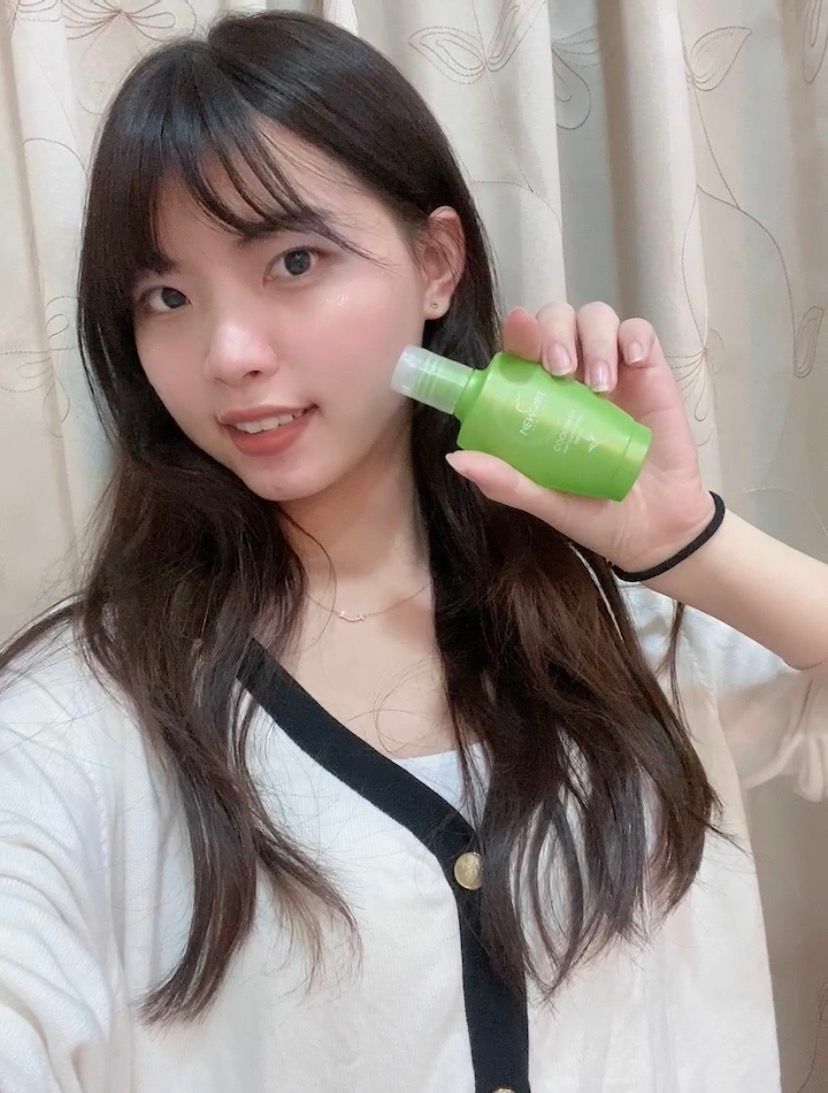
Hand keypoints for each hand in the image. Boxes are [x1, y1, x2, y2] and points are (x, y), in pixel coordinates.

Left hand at [445, 302, 715, 572]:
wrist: (652, 529)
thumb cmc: (592, 512)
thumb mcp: (544, 500)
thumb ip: (505, 481)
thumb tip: (454, 460)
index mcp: (538, 397)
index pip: (521, 347)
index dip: (518, 332)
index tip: (520, 334)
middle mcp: (572, 375)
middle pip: (556, 319)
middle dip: (554, 331)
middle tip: (561, 369)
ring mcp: (612, 370)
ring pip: (596, 317)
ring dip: (594, 338)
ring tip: (601, 384)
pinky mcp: (650, 373)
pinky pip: (641, 332)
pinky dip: (635, 337)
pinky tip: (634, 363)